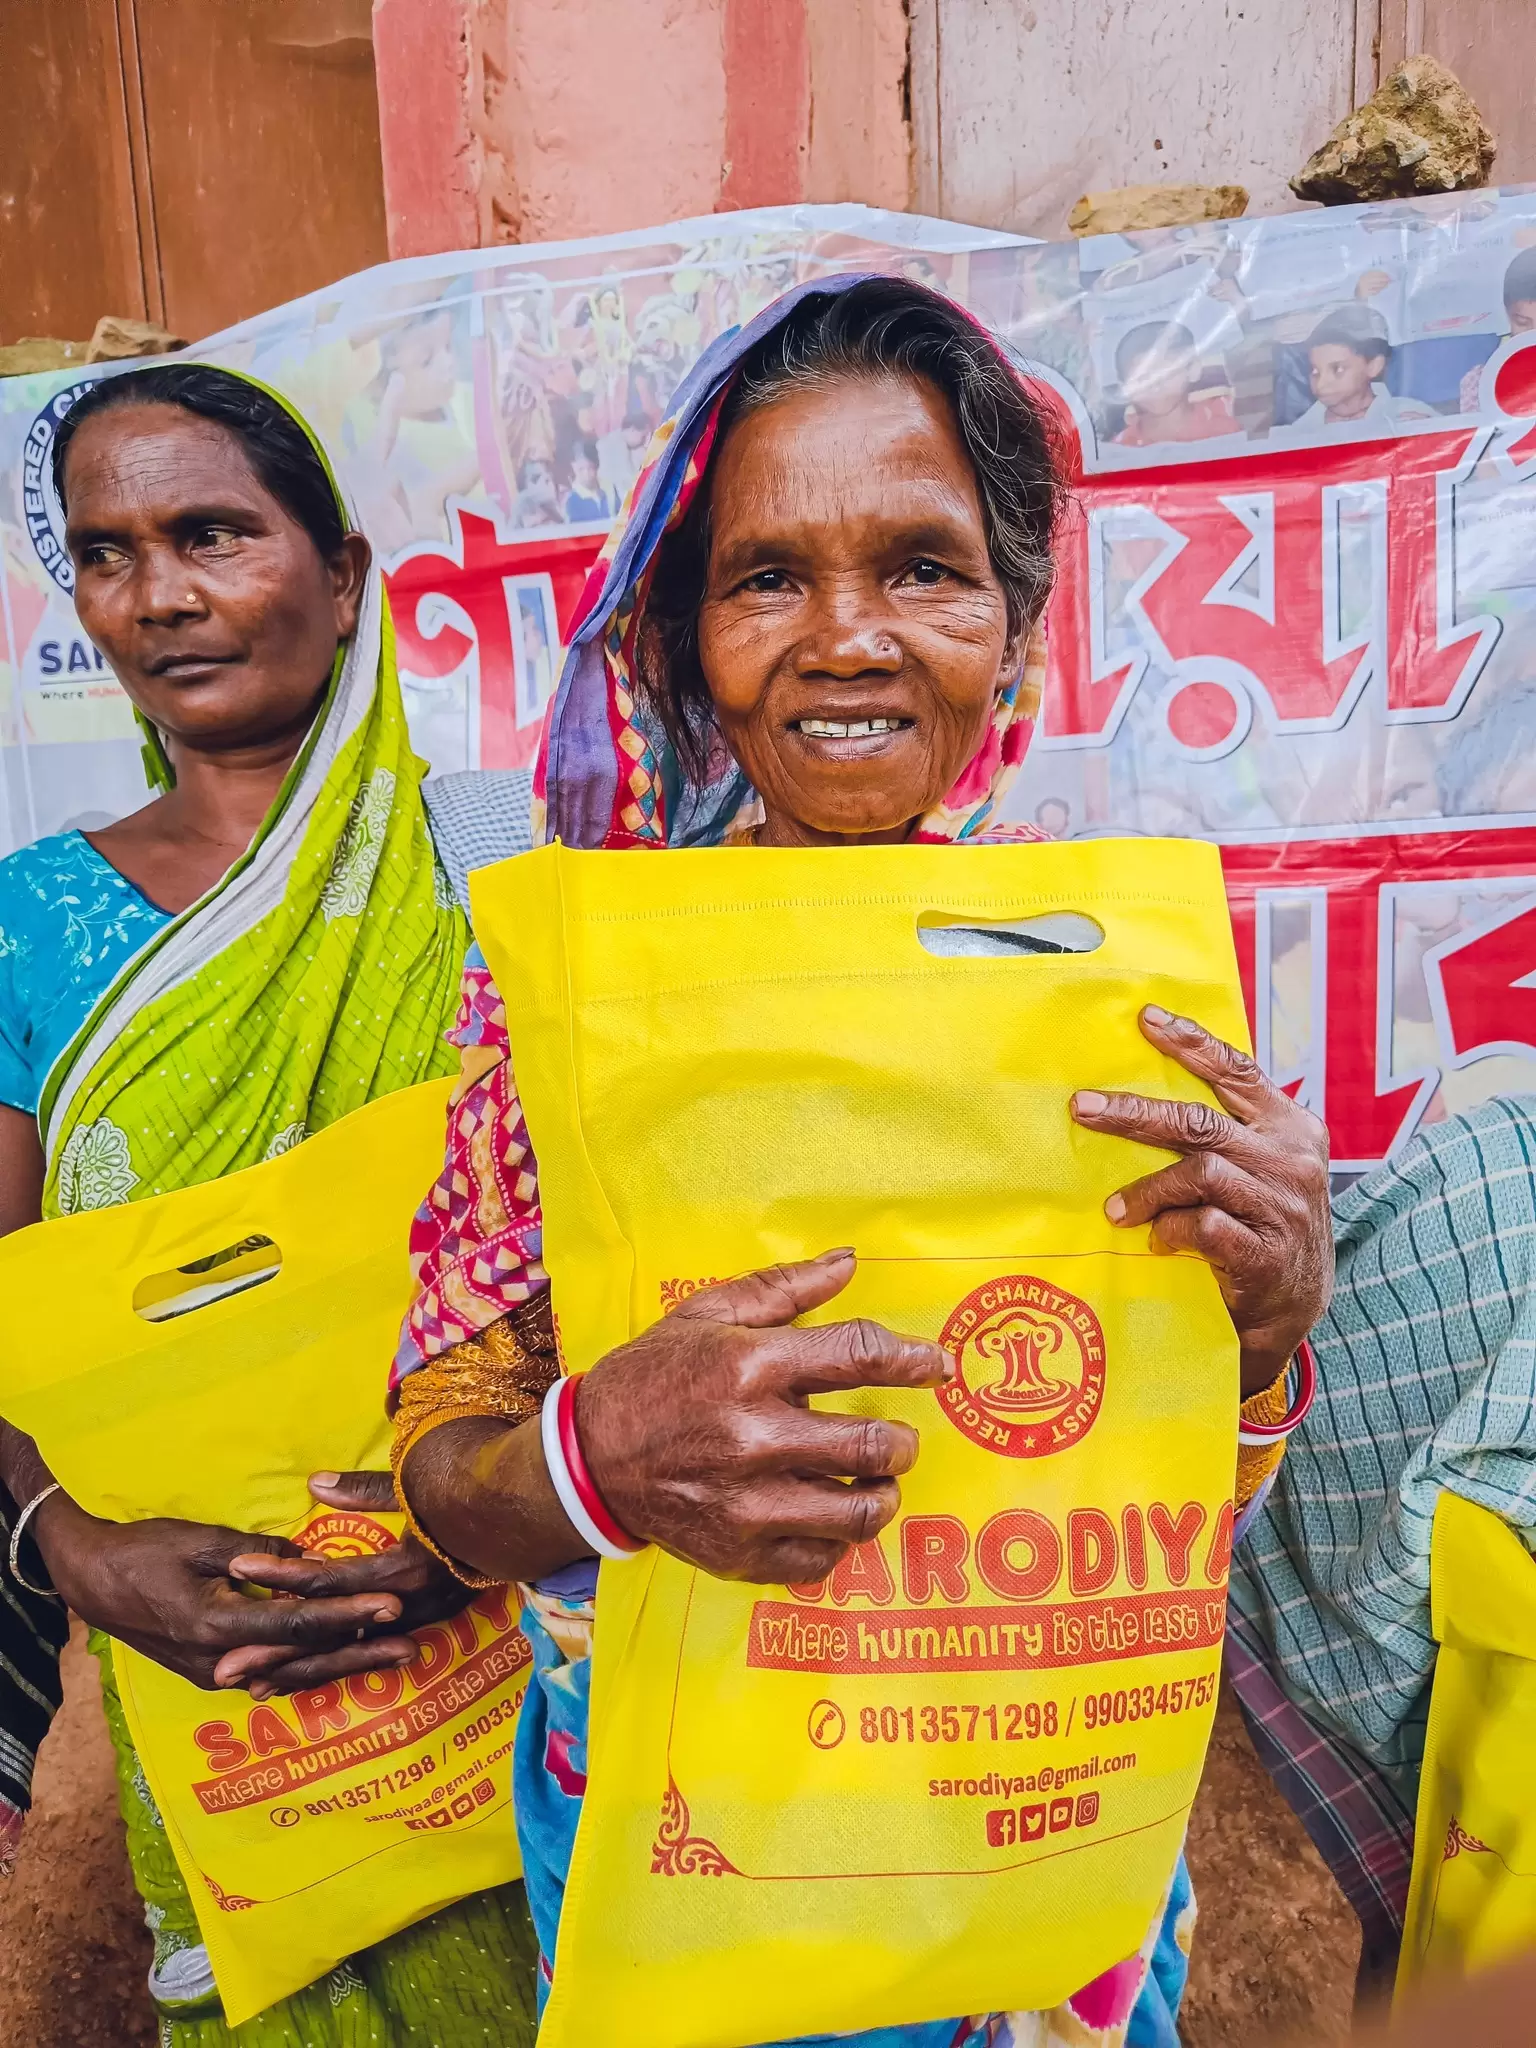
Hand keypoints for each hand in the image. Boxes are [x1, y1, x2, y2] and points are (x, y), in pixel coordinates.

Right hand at [36, 1483, 417, 1692]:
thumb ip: (257, 1554)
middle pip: (305, 1659)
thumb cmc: (143, 1552)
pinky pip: (273, 1672)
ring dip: (344, 1665)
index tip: (391, 1606)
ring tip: (393, 1658)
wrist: (90, 1580)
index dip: (348, 1615)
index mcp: (218, 1626)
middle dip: (362, 1652)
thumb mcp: (199, 1542)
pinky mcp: (212, 1670)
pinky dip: (310, 1669)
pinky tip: (342, 1667)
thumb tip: (307, 1558)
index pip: (299, 1622)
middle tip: (413, 1646)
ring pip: (293, 1672)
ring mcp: (215, 1672)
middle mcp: (221, 1660)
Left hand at [213, 1472, 476, 1696]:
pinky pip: (372, 1650)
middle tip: (224, 1668)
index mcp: (405, 1569)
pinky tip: (302, 1677)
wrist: (537, 1509)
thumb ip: (365, 1491)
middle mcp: (411, 1605)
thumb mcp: (417, 1484)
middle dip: (276, 1651)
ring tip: (251, 1687)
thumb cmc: (475, 1490)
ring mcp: (422, 1619)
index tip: (238, 1569)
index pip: (330, 1579)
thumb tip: (315, 1486)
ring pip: (351, 1652)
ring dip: (301, 1670)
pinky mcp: (429, 1621)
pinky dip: (335, 1663)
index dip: (282, 1574)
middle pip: (333, 1634)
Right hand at [578, 1250, 952, 1585]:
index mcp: (750, 1366)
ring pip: (860, 1512)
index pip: (860, 1354)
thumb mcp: (707, 1314)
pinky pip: (822, 1559)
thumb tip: (849, 1262)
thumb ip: (785, 1288)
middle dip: (903, 1440)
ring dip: (883, 1494)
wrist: (587, 1458)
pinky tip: (828, 1516)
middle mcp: (754, 1437)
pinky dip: (838, 1539)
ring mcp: (748, 1504)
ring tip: (875, 1482)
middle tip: (899, 1439)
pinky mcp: (739, 1554)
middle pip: (874, 1444)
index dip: (913, 1359)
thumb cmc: (654, 1377)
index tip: (936, 1366)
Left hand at [1070, 1006, 1331, 1396]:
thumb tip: (1150, 1089)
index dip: (1191, 1042)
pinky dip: (1169, 1229)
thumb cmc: (1263, 1227)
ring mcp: (1282, 1208)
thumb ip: (1227, 1131)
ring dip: (1147, 1189)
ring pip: (1198, 1173)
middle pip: (1200, 1122)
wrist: (1292, 1311)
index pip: (1238, 1072)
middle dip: (1134, 1113)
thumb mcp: (1262, 1168)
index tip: (1146, 1019)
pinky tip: (1157, 1240)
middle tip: (1083, 1107)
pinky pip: (1202, 1226)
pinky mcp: (1265, 1254)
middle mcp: (1291, 1161)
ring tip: (1116, 1208)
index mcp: (1292, 1128)